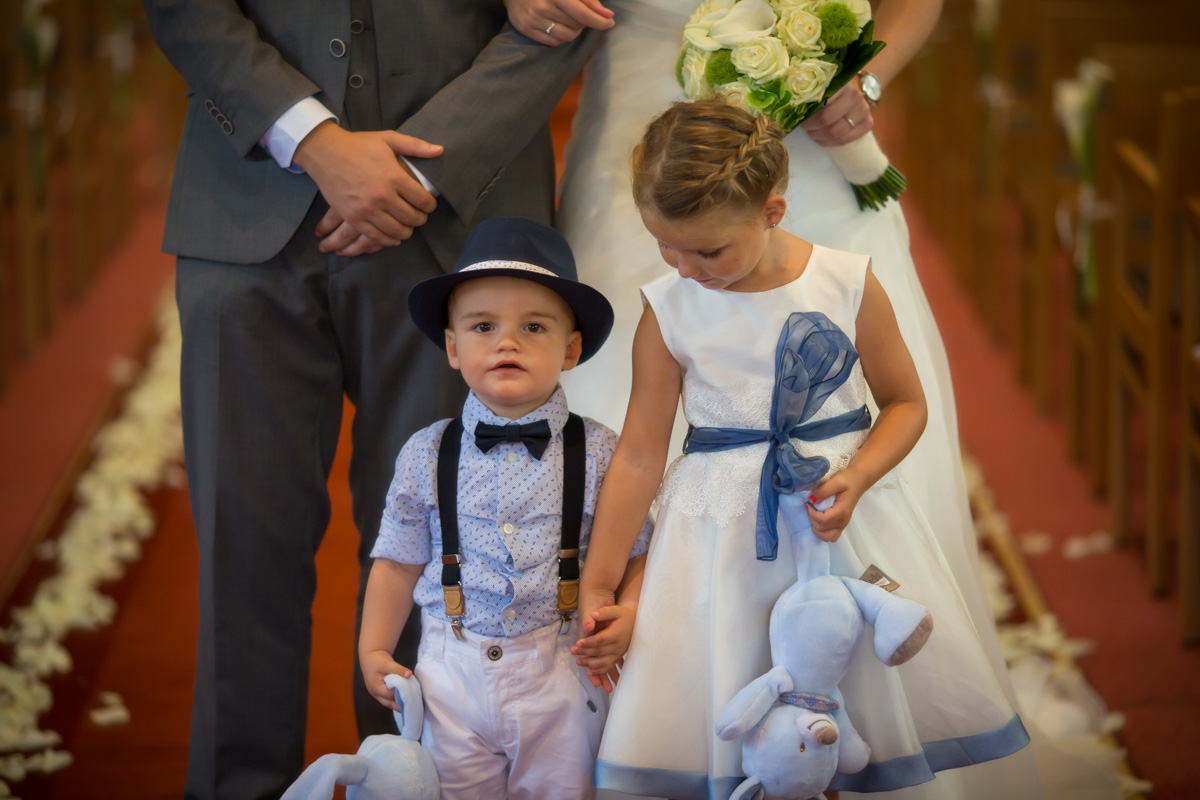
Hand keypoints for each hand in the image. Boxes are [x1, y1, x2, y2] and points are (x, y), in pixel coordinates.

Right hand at [292, 122, 440, 252]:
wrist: (324, 152)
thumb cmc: (359, 145)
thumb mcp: (388, 139)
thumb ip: (416, 146)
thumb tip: (440, 150)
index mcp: (394, 177)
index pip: (423, 201)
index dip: (430, 205)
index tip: (429, 205)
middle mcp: (382, 196)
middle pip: (412, 219)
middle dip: (420, 219)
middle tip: (419, 216)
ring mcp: (367, 209)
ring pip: (397, 232)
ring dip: (406, 231)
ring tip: (407, 225)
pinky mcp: (353, 218)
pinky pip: (376, 237)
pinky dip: (388, 240)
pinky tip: (392, 236)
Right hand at [360, 648, 412, 711]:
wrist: (370, 656)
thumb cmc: (377, 659)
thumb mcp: (388, 663)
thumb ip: (398, 669)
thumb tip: (409, 674)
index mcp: (375, 688)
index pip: (391, 695)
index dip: (401, 694)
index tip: (412, 692)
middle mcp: (375, 694)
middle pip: (390, 704)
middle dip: (401, 704)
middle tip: (414, 702)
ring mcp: (377, 694)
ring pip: (390, 703)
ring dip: (399, 702)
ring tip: (412, 700)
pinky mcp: (380, 692)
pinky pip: (389, 699)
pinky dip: (397, 698)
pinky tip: (405, 696)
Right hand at [503, 0, 613, 45]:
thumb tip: (607, 16)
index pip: (583, 14)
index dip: (599, 21)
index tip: (609, 22)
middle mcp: (543, 7)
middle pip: (577, 26)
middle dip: (584, 22)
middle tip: (582, 14)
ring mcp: (533, 20)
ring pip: (567, 36)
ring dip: (574, 31)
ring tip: (570, 20)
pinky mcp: (526, 29)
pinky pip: (554, 42)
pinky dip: (561, 36)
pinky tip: (558, 25)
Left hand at [571, 603, 635, 692]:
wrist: (635, 623)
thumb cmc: (622, 615)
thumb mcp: (615, 610)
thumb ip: (604, 612)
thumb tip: (593, 614)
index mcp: (617, 633)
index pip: (601, 640)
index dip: (589, 642)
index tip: (578, 643)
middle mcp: (619, 645)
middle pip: (600, 652)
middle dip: (585, 652)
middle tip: (573, 651)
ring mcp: (619, 653)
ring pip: (604, 662)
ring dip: (590, 664)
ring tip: (578, 662)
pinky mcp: (618, 657)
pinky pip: (609, 666)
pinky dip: (599, 671)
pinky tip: (589, 671)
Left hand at [799, 82, 872, 146]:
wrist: (848, 96)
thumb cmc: (827, 94)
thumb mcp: (818, 89)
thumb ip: (807, 96)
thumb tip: (789, 110)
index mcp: (840, 83)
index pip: (820, 103)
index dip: (806, 114)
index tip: (799, 117)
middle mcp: (854, 95)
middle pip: (826, 120)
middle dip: (811, 127)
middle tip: (805, 127)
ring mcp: (863, 109)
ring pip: (836, 132)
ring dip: (819, 136)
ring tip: (813, 132)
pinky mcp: (867, 122)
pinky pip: (845, 140)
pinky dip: (830, 142)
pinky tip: (823, 138)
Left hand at [806, 465, 867, 541]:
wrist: (858, 480)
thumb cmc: (847, 479)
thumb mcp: (835, 481)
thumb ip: (823, 491)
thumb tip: (811, 500)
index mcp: (841, 511)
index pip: (822, 521)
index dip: (811, 514)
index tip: (807, 504)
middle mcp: (843, 521)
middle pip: (822, 530)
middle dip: (812, 520)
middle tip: (811, 508)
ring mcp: (843, 525)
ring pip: (827, 537)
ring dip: (817, 529)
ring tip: (814, 516)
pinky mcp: (841, 525)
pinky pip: (831, 536)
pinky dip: (822, 532)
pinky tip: (819, 521)